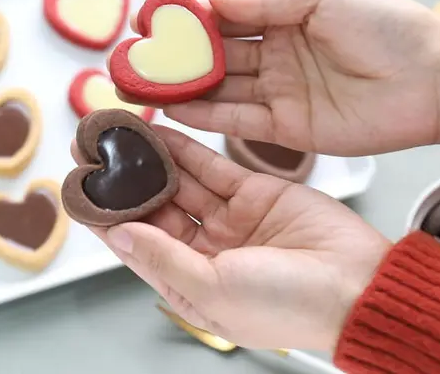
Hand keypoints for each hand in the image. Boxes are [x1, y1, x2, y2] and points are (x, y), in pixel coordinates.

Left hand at [72, 126, 390, 350]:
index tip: (80, 190)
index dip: (107, 217)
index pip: (137, 244)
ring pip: (180, 182)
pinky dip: (185, 148)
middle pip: (154, 208)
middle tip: (93, 152)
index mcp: (191, 283)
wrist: (360, 287)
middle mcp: (206, 251)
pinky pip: (212, 165)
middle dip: (123, 182)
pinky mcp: (255, 193)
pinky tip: (159, 131)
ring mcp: (231, 220)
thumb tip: (119, 233)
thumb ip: (163, 258)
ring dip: (150, 159)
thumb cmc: (290, 308)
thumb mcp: (213, 289)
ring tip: (119, 134)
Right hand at [129, 0, 439, 155]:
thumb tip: (213, 2)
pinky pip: (239, 122)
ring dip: (184, 90)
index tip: (154, 23)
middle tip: (137, 61)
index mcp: (287, 17)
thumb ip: (265, 2)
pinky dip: (207, 117)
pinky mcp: (288, 129)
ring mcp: (281, 94)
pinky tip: (175, 110)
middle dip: (178, 60)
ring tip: (143, 88)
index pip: (228, 19)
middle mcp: (278, 56)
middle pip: (218, 58)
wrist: (432, 81)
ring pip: (222, 91)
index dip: (191, 22)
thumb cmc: (385, 26)